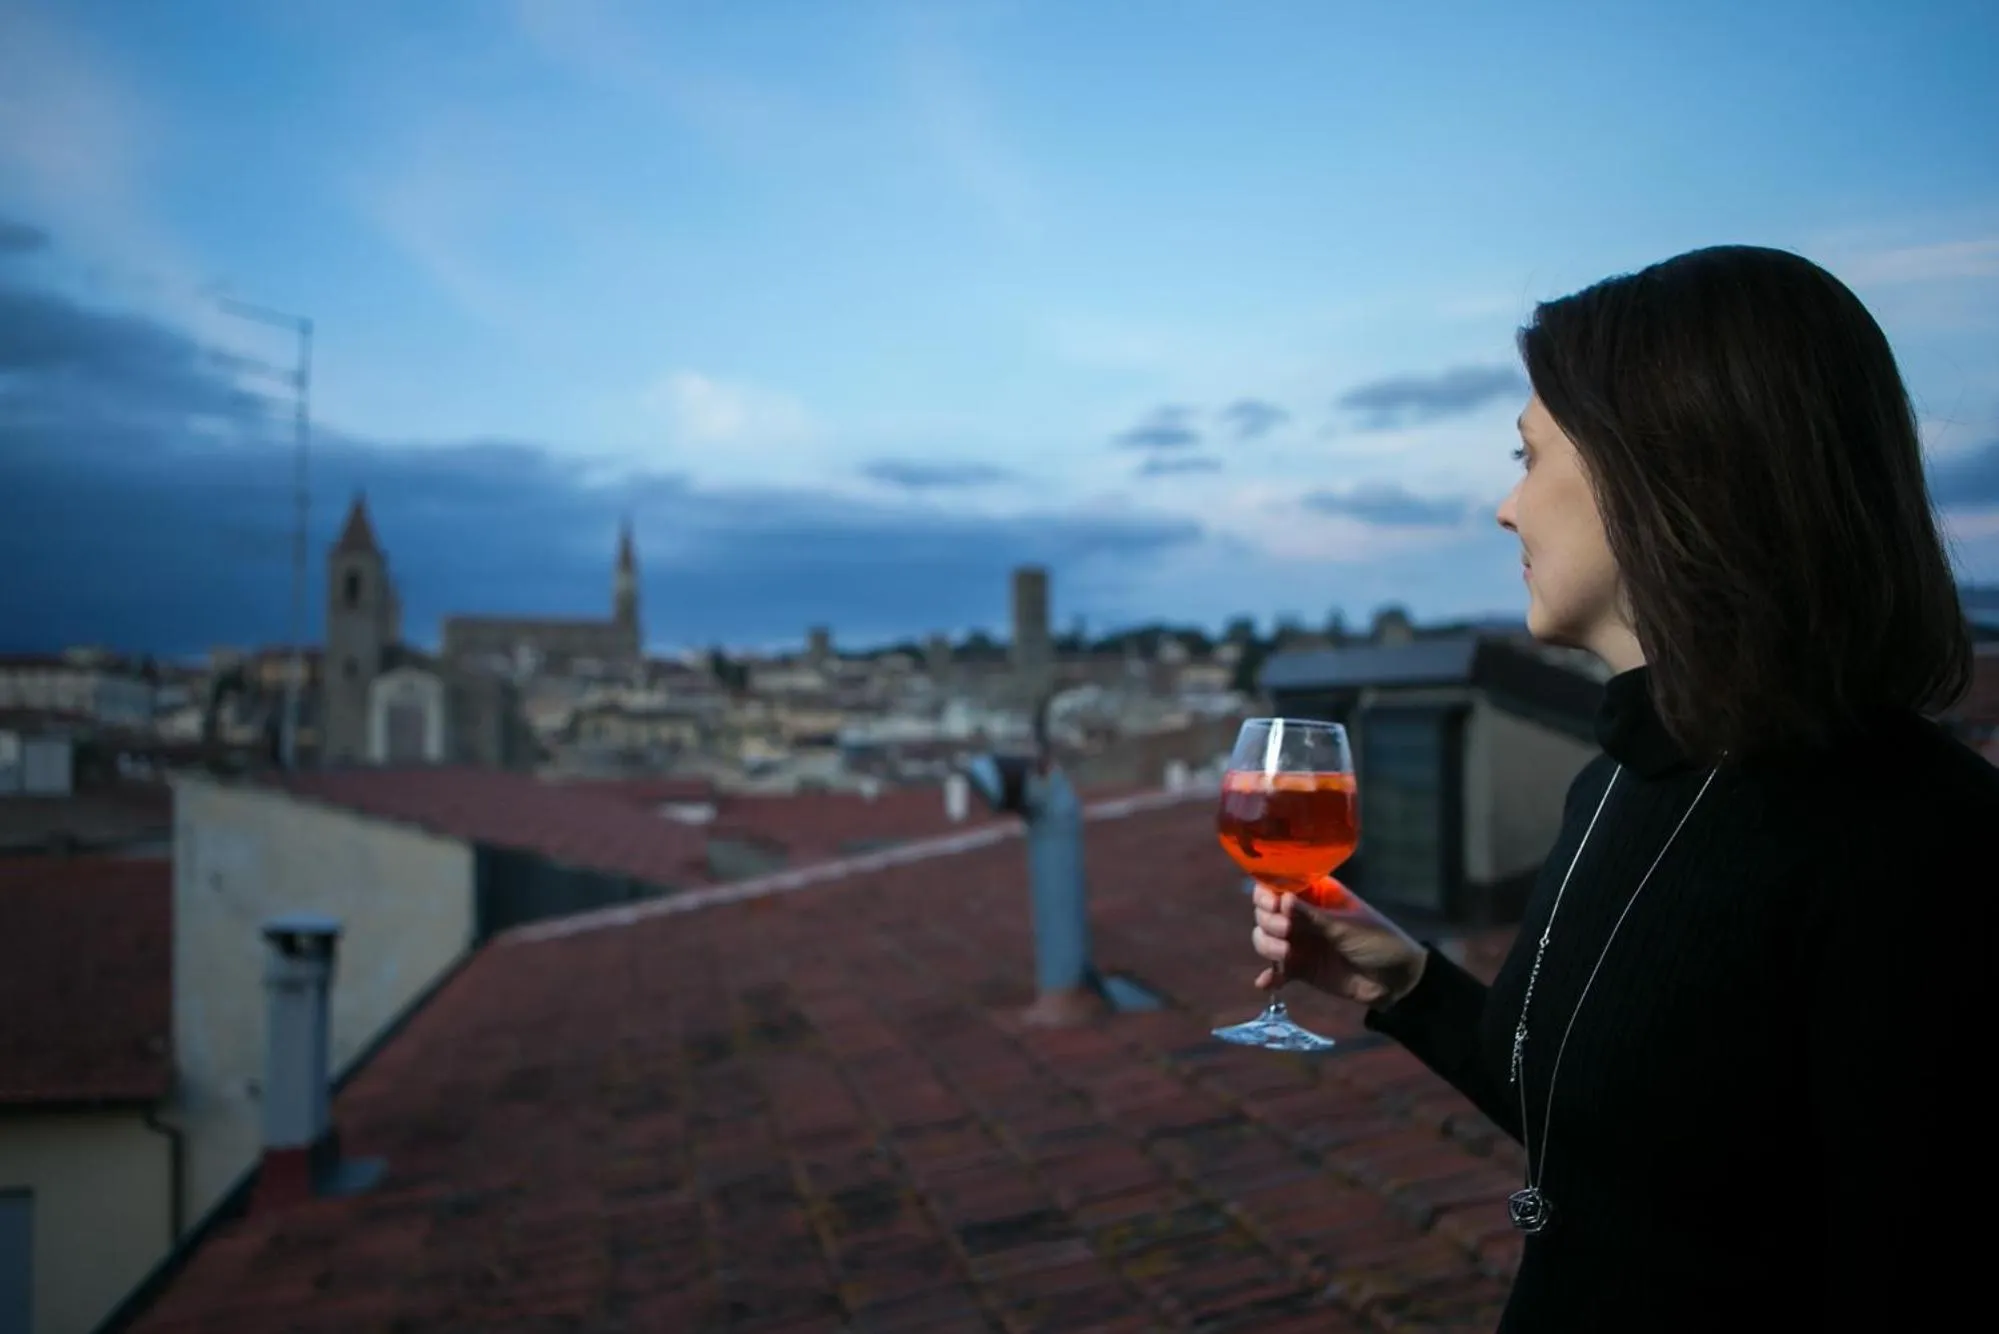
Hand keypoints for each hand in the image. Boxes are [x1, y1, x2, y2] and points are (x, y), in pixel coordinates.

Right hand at [1251, 878, 1427, 1008]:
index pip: (1279, 884)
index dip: (1269, 892)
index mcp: (1315, 894)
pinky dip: (1269, 976)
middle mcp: (1301, 915)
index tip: (1274, 904)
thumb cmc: (1377, 940)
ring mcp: (1299, 942)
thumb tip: (1282, 899)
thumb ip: (1311, 916)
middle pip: (1265, 911)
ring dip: (1267, 945)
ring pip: (1265, 938)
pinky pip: (1276, 971)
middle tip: (1286, 930)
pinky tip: (1266, 983)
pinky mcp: (1300, 969)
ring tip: (1286, 955)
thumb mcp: (1345, 926)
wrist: (1396, 980)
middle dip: (1269, 920)